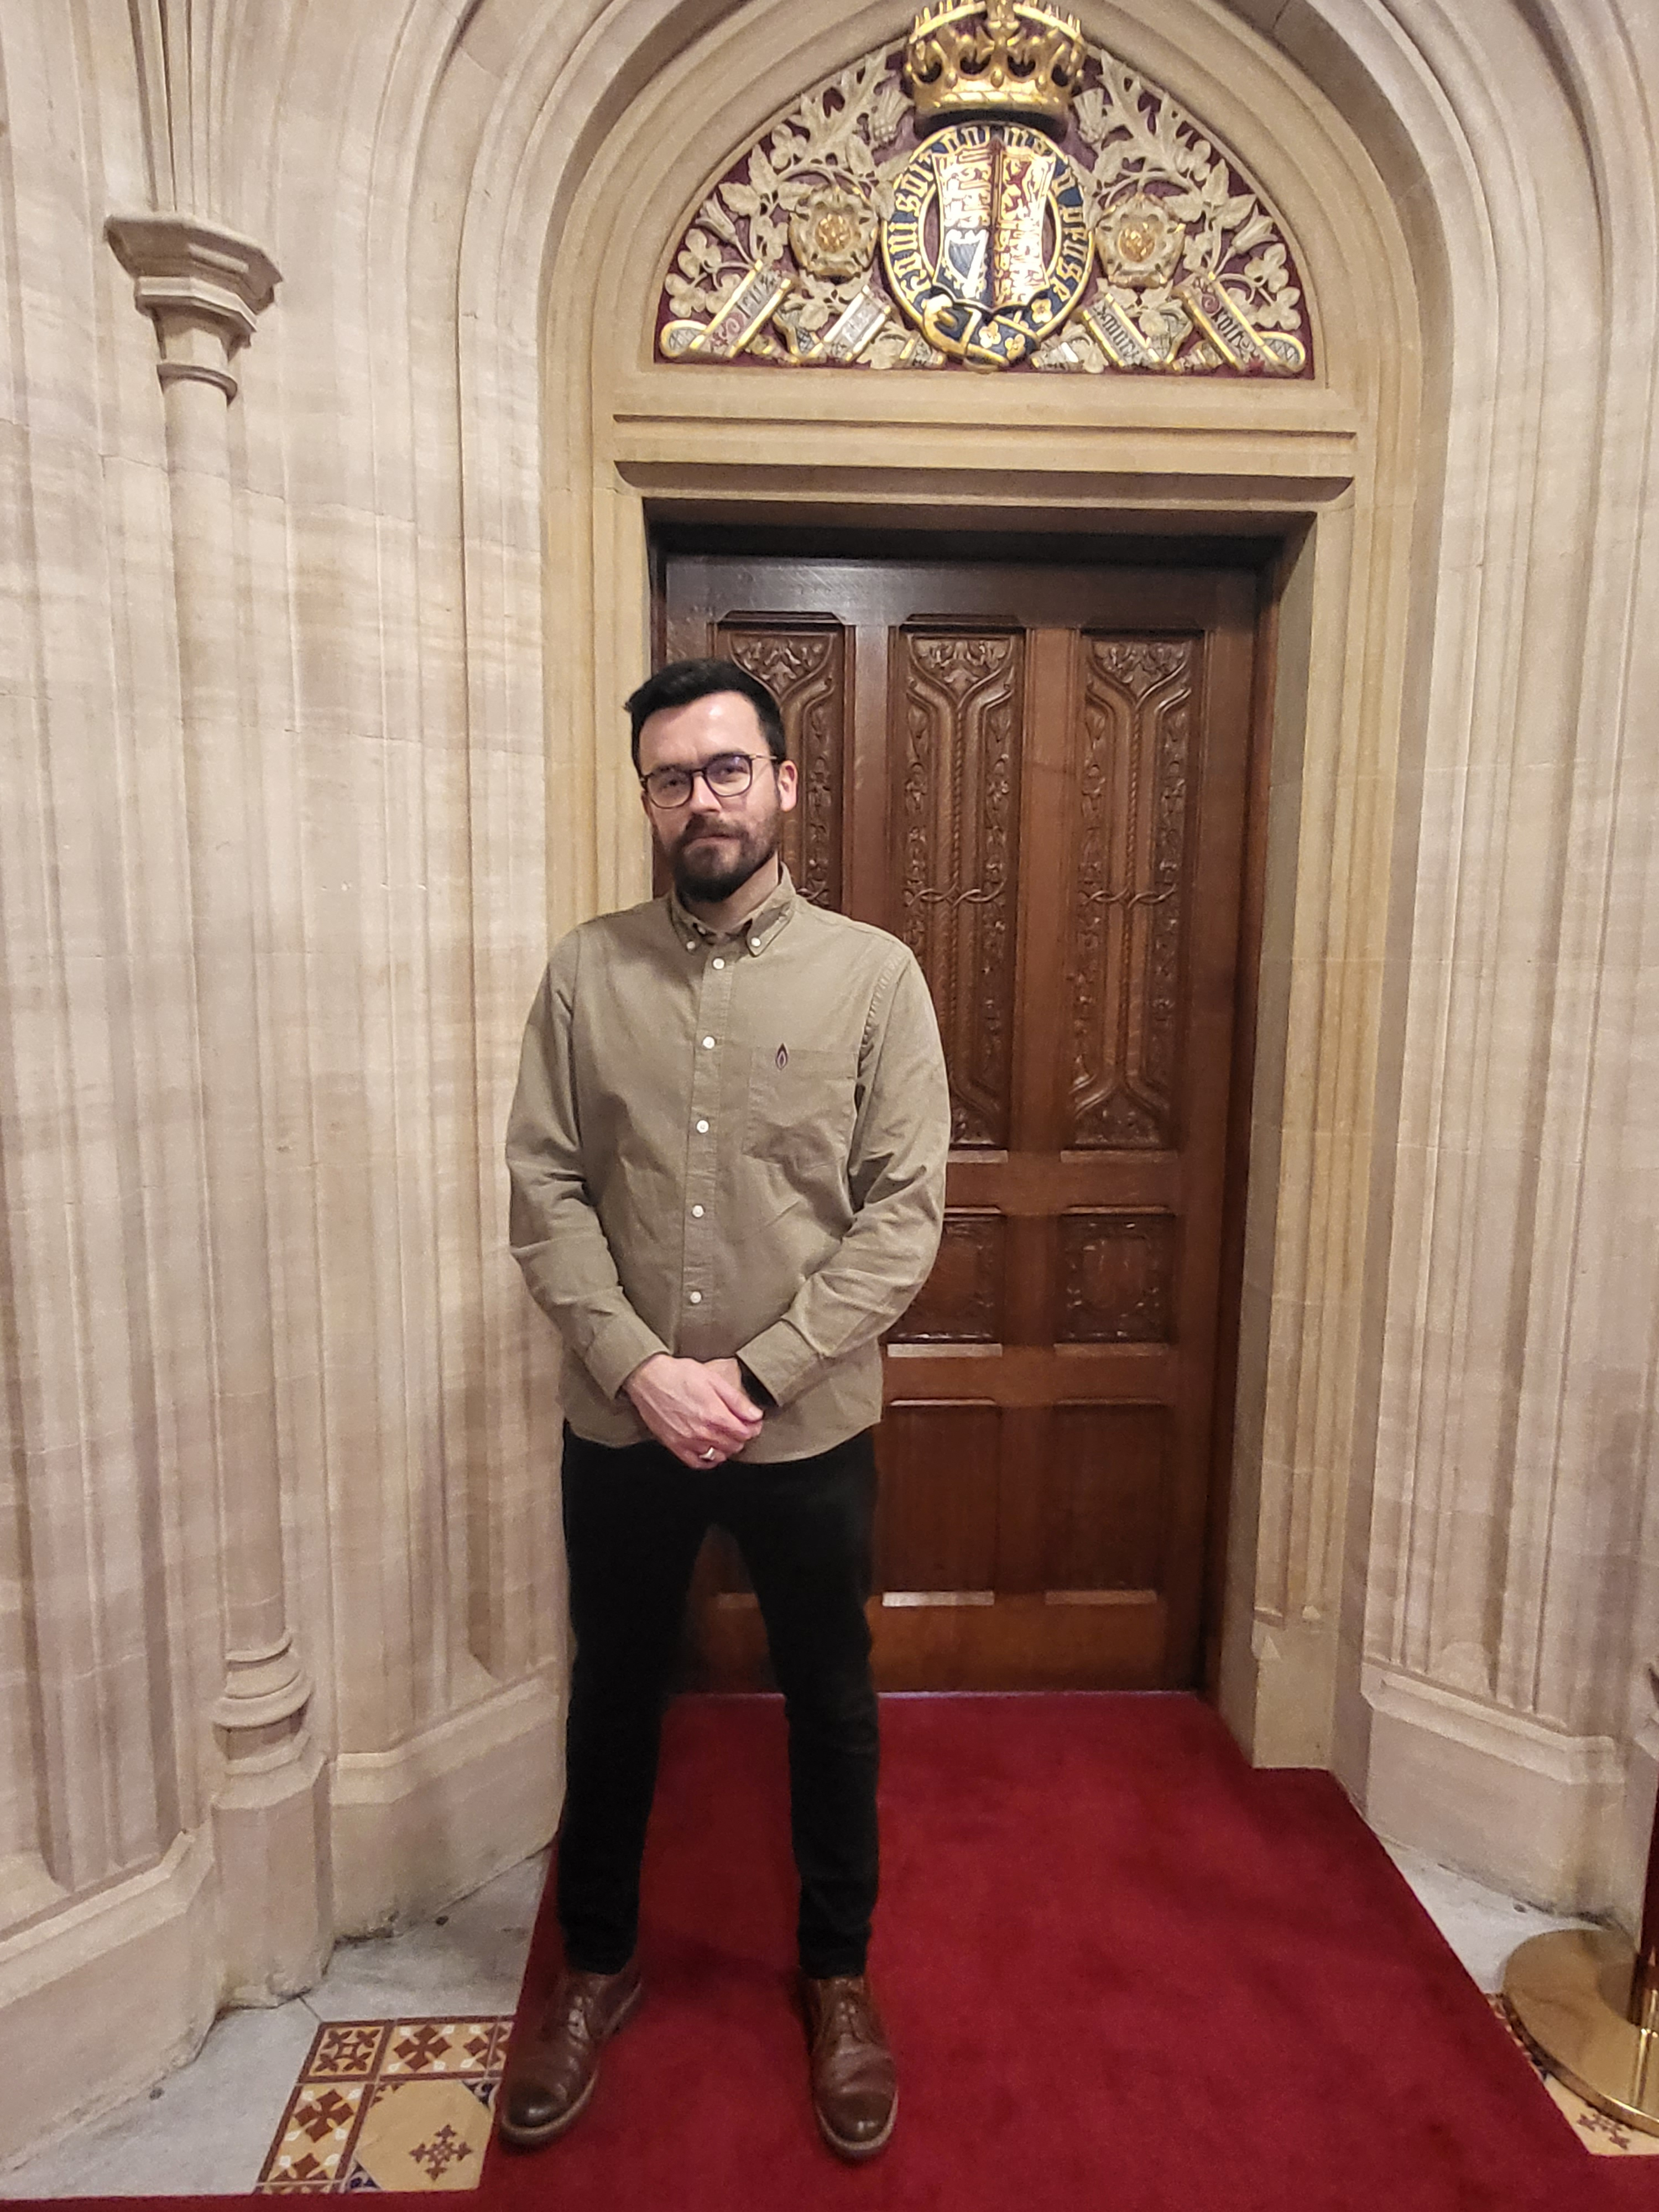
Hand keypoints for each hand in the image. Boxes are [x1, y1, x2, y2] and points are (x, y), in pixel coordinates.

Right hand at [624, 1354, 764, 1467]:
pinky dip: (707, 1459)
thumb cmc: (679, 1374)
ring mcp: (688, 1441)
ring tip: (724, 1434)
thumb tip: (755, 1415)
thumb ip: (737, 1400)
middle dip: (741, 1436)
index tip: (752, 1421)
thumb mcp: (713, 1379)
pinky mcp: (674, 1445)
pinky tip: (709, 1449)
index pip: (745, 1433)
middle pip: (734, 1446)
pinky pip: (697, 1462)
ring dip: (726, 1447)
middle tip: (739, 1425)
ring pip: (718, 1456)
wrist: (648, 1378)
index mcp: (715, 1415)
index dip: (753, 1427)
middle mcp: (702, 1432)